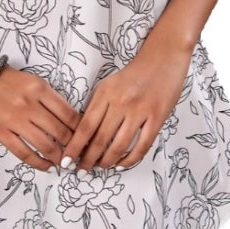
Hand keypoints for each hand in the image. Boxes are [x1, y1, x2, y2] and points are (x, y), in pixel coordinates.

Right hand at [0, 67, 81, 172]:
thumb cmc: (6, 80)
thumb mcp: (33, 81)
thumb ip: (49, 99)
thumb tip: (70, 122)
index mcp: (40, 89)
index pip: (69, 114)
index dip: (81, 130)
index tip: (87, 138)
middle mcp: (30, 105)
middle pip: (61, 132)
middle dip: (74, 147)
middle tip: (80, 154)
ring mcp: (15, 120)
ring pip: (46, 145)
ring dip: (59, 158)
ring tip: (65, 162)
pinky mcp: (1, 133)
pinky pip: (24, 154)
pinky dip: (39, 163)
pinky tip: (47, 165)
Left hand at [60, 49, 191, 171]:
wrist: (163, 57)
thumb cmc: (134, 73)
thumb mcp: (110, 84)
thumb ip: (99, 105)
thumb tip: (84, 135)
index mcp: (105, 92)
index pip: (85, 126)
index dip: (75, 147)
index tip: (66, 161)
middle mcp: (120, 102)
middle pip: (100, 138)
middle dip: (88, 159)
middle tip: (81, 171)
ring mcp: (140, 111)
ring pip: (119, 145)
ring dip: (107, 161)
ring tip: (101, 168)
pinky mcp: (157, 118)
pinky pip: (142, 146)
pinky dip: (130, 159)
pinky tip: (121, 163)